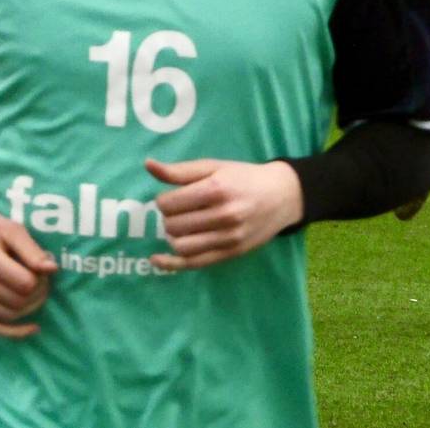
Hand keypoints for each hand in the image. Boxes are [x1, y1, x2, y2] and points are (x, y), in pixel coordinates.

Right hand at [0, 208, 55, 337]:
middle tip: (41, 280)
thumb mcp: (10, 228)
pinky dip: (13, 332)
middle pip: (18, 301)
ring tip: (33, 292)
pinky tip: (32, 328)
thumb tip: (52, 269)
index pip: (25, 284)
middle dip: (38, 293)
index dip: (41, 278)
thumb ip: (31, 250)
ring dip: (29, 308)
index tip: (42, 268)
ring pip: (8, 316)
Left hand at [147, 157, 303, 270]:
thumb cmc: (244, 177)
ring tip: (180, 226)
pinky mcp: (230, 254)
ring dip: (172, 236)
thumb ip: (180, 170)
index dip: (163, 200)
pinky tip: (156, 259)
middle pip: (173, 225)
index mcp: (216, 189)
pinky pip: (194, 263)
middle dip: (168, 218)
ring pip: (181, 246)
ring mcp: (227, 238)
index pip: (170, 203)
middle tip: (177, 211)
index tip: (170, 198)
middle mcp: (222, 215)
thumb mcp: (214, 167)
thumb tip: (148, 165)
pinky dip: (171, 264)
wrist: (281, 196)